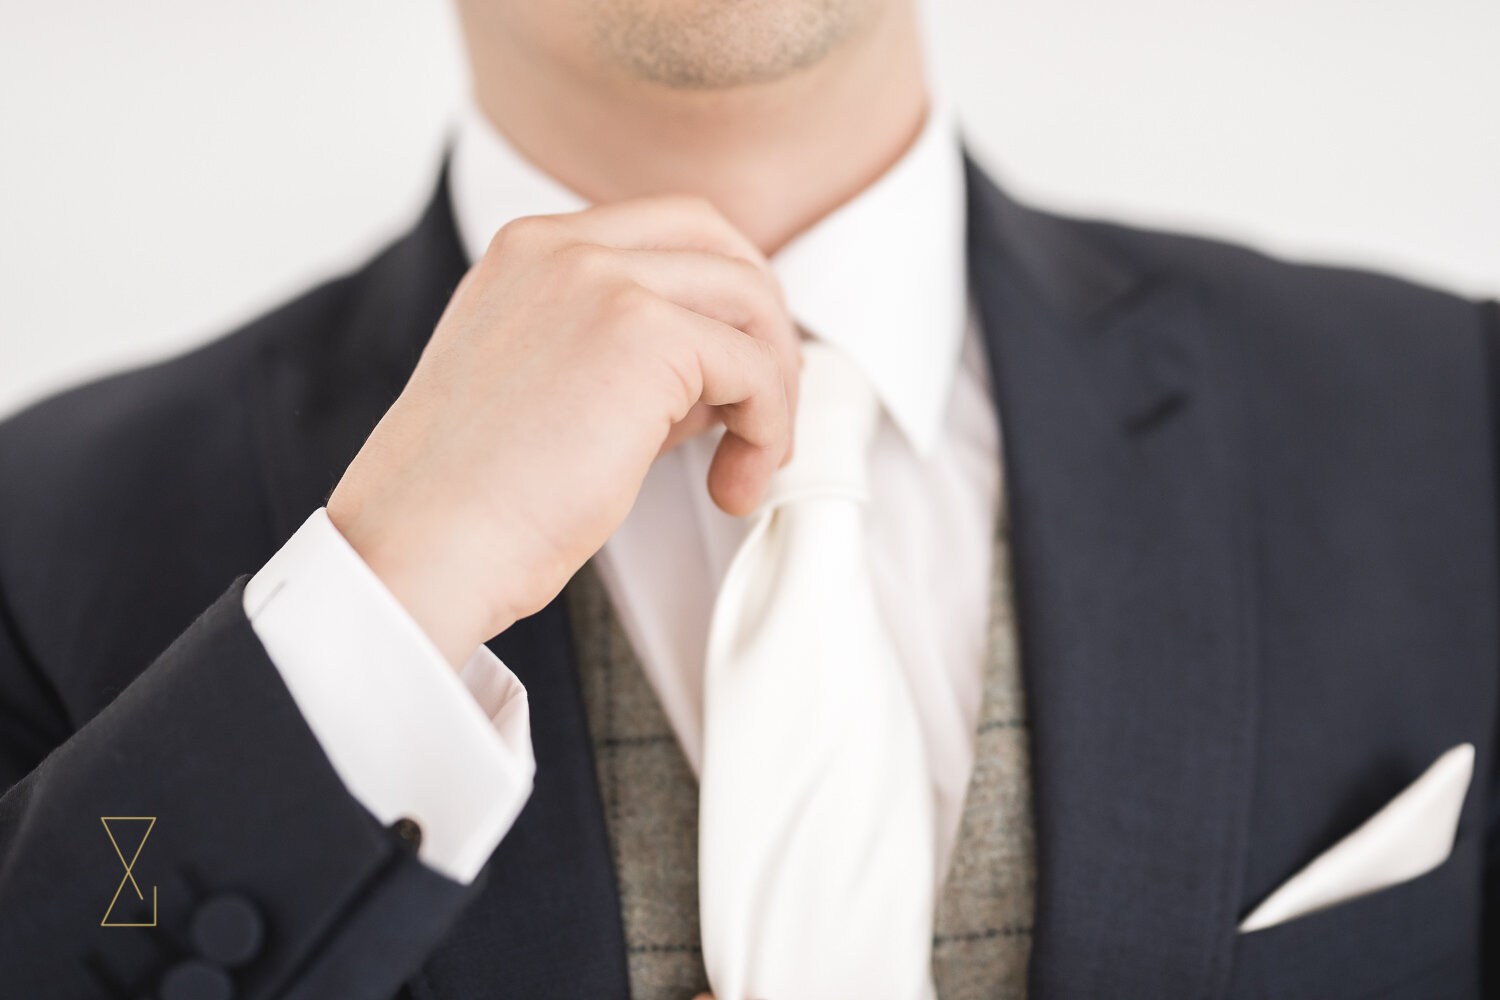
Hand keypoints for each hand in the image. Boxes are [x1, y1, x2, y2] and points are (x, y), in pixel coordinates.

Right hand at [327, 197, 798, 666]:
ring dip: (773, 389)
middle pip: (721, 243)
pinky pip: (754, 368)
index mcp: (528, 252)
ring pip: (750, 302)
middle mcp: (562, 248)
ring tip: (748, 463)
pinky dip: (767, 428)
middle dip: (763, 324)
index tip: (733, 371)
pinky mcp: (643, 333)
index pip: (667, 229)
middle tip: (764, 407)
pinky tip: (732, 484)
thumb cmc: (471, 500)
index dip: (721, 297)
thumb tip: (717, 377)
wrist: (424, 549)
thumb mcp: (547, 392)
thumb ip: (626, 359)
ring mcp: (602, 280)